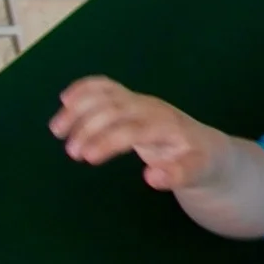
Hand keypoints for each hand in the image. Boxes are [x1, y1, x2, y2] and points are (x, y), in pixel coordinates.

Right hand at [49, 77, 232, 192]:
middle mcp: (151, 108)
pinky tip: (65, 100)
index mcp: (167, 126)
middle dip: (88, 128)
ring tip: (57, 131)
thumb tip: (151, 177)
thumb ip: (178, 175)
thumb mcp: (196, 174)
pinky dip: (84, 88)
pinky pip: (105, 86)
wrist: (207, 147)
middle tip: (72, 153)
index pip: (132, 129)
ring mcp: (139, 101)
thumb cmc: (199, 162)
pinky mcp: (130, 100)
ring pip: (104, 94)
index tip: (87, 158)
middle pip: (113, 109)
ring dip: (77, 109)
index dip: (107, 141)